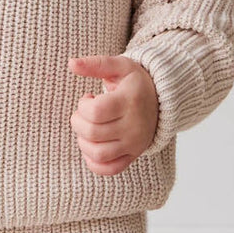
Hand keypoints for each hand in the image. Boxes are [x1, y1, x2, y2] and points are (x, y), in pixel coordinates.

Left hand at [68, 54, 158, 175]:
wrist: (163, 100)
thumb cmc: (135, 82)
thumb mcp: (119, 66)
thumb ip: (95, 64)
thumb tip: (71, 63)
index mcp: (129, 101)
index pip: (94, 112)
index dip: (82, 106)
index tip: (88, 98)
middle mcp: (134, 126)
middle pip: (91, 133)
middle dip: (78, 122)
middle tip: (85, 113)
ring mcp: (134, 143)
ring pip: (98, 154)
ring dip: (83, 142)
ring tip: (88, 129)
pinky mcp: (133, 155)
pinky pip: (110, 169)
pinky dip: (94, 163)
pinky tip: (92, 147)